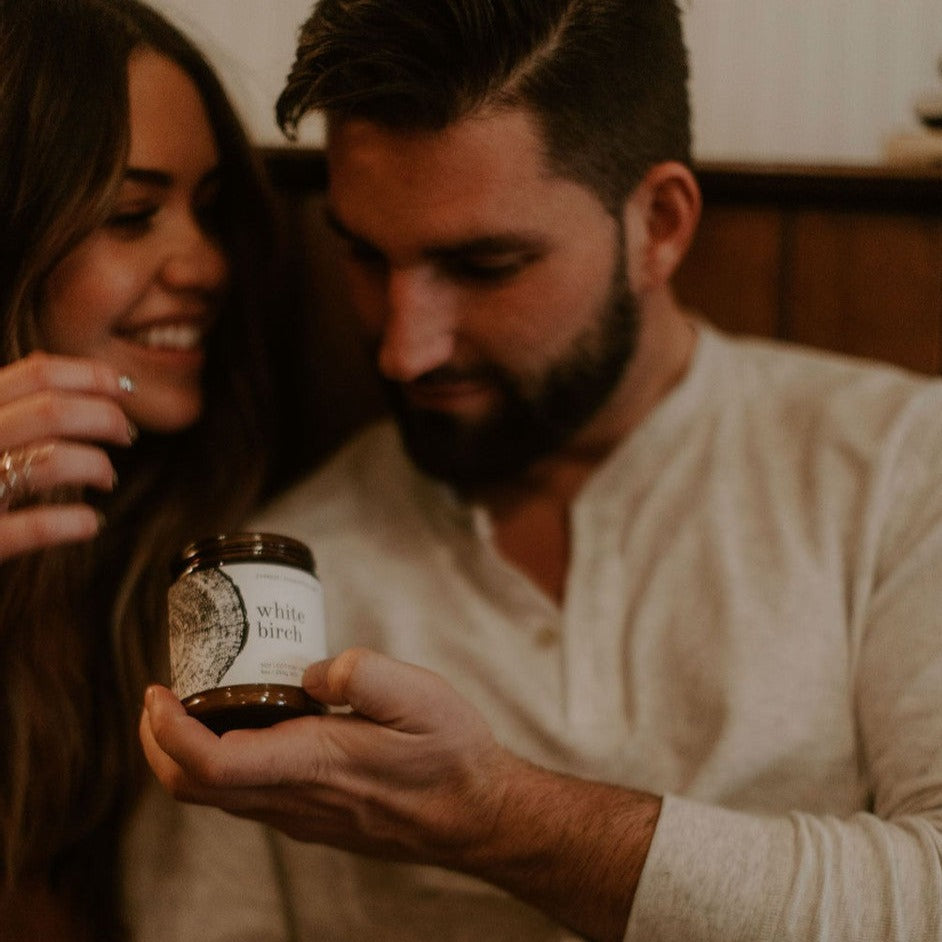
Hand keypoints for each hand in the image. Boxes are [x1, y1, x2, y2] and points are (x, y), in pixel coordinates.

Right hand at [0, 352, 135, 560]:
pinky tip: (90, 523)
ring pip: (50, 460)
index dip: (91, 376)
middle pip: (52, 410)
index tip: (124, 387)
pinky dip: (73, 522)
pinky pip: (32, 527)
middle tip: (126, 435)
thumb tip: (73, 381)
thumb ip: (11, 408)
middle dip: (106, 418)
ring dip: (95, 465)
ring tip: (107, 478)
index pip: (36, 372)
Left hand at [141, 647, 659, 941]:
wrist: (476, 815)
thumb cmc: (450, 754)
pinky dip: (223, 763)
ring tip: (197, 703)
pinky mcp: (314, 818)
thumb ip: (358, 673)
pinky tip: (251, 726)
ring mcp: (302, 815)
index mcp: (312, 764)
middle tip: (160, 695)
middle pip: (195, 787)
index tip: (157, 690)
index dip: (168, 729)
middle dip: (159, 744)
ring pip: (217, 796)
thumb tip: (308, 670)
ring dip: (187, 754)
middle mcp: (295, 799)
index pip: (210, 762)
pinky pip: (247, 796)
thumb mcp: (416, 694)